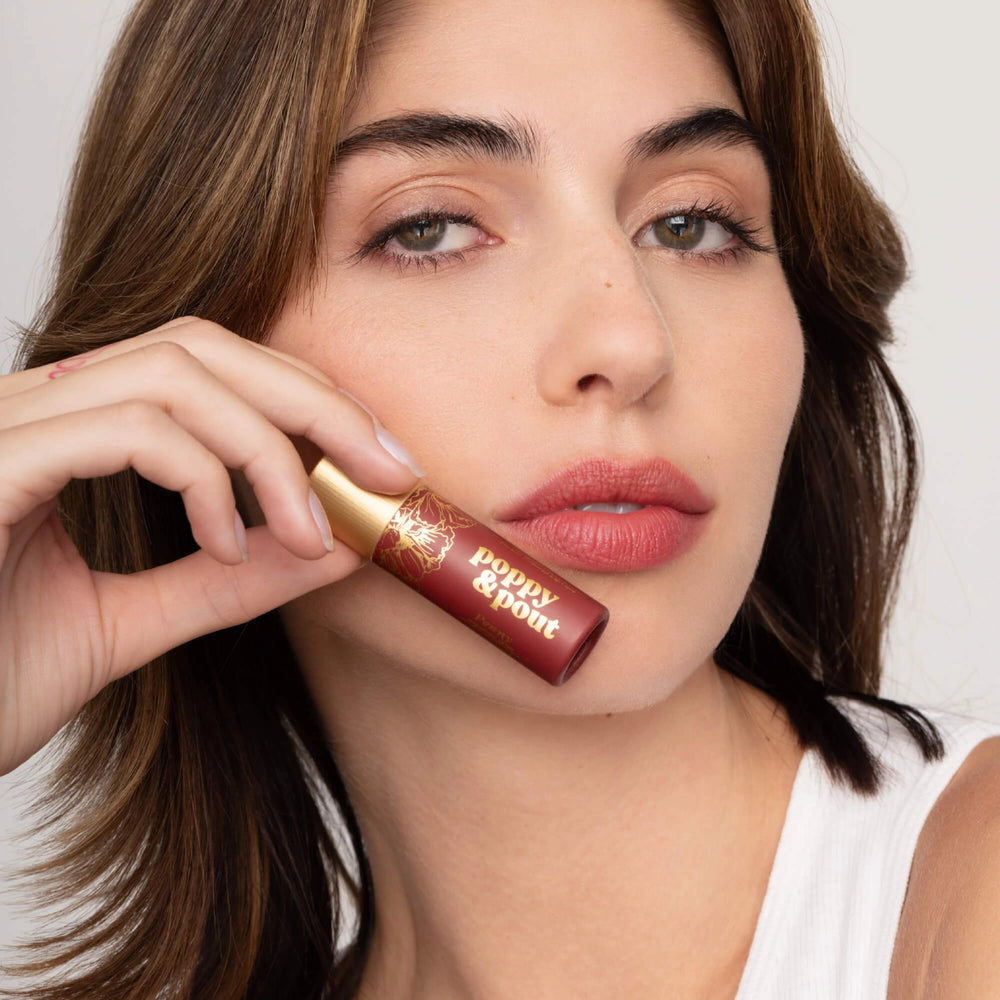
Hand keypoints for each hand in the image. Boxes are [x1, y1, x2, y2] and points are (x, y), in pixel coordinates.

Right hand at [0, 316, 417, 774]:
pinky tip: (230, 541)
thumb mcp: (130, 624)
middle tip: (389, 471)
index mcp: (68, 430)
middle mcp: (34, 408)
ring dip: (269, 450)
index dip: (306, 400)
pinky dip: (205, 477)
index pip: (207, 366)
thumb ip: (224, 580)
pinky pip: (126, 429)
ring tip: (310, 532)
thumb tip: (336, 545)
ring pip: (174, 374)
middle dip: (315, 402)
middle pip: (203, 346)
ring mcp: (5, 430)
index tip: (382, 463)